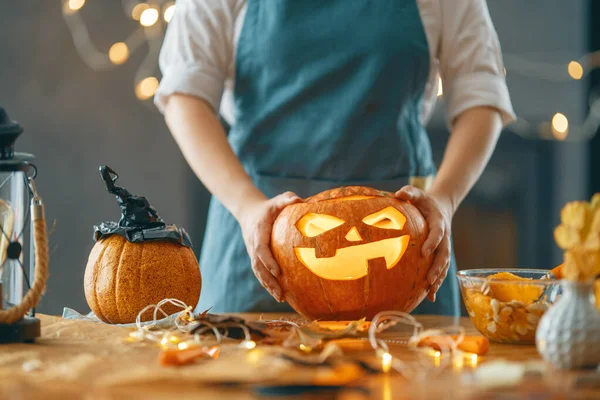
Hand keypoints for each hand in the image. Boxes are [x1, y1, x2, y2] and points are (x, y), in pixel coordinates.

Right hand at [237, 191, 302, 301]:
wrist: (249, 213)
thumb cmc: (269, 207)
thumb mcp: (278, 200)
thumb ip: (287, 198)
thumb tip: (300, 200)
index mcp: (258, 232)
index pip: (261, 248)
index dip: (268, 261)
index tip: (278, 271)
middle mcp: (253, 245)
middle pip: (258, 266)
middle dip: (268, 280)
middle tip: (280, 293)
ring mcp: (253, 253)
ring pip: (258, 272)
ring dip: (268, 286)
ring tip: (280, 298)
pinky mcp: (256, 259)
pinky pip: (260, 273)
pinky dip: (268, 284)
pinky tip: (279, 295)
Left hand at [395, 186, 454, 301]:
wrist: (439, 207)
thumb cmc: (423, 201)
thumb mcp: (417, 193)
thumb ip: (409, 192)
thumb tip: (398, 193)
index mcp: (439, 223)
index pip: (437, 233)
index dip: (432, 243)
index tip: (423, 252)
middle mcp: (444, 237)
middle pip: (444, 255)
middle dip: (437, 268)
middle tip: (428, 280)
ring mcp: (444, 248)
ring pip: (443, 266)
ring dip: (438, 280)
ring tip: (430, 293)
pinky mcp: (440, 255)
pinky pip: (440, 271)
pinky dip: (436, 283)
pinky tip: (429, 297)